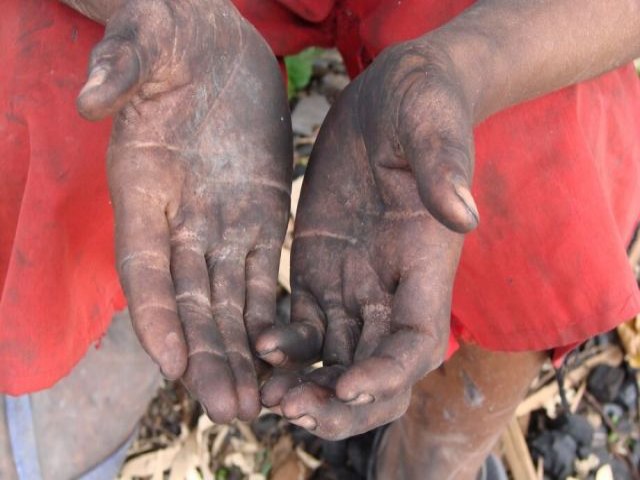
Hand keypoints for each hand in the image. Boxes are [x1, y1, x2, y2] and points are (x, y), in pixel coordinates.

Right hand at [78, 0, 291, 421]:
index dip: (155, 315)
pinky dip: (268, 314)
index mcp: (143, 188)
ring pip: (227, 299)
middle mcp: (178, 218)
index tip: (173, 364)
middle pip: (189, 300)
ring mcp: (218, 221)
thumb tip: (94, 95)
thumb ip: (121, 67)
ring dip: (241, 351)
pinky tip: (284, 352)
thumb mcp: (146, 39)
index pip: (143, 265)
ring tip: (258, 402)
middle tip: (229, 410)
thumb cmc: (169, 36)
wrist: (213, 41)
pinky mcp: (257, 215)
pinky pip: (260, 273)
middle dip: (207, 355)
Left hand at [257, 40, 476, 438]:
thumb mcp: (431, 123)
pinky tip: (258, 348)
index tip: (348, 385)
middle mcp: (394, 287)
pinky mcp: (321, 272)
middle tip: (295, 411)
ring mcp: (356, 284)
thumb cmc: (422, 106)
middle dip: (342, 402)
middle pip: (377, 370)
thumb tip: (462, 213)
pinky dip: (285, 347)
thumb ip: (444, 166)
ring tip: (270, 398)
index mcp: (426, 264)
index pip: (416, 341)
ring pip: (337, 358)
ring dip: (308, 386)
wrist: (389, 99)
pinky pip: (305, 327)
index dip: (387, 372)